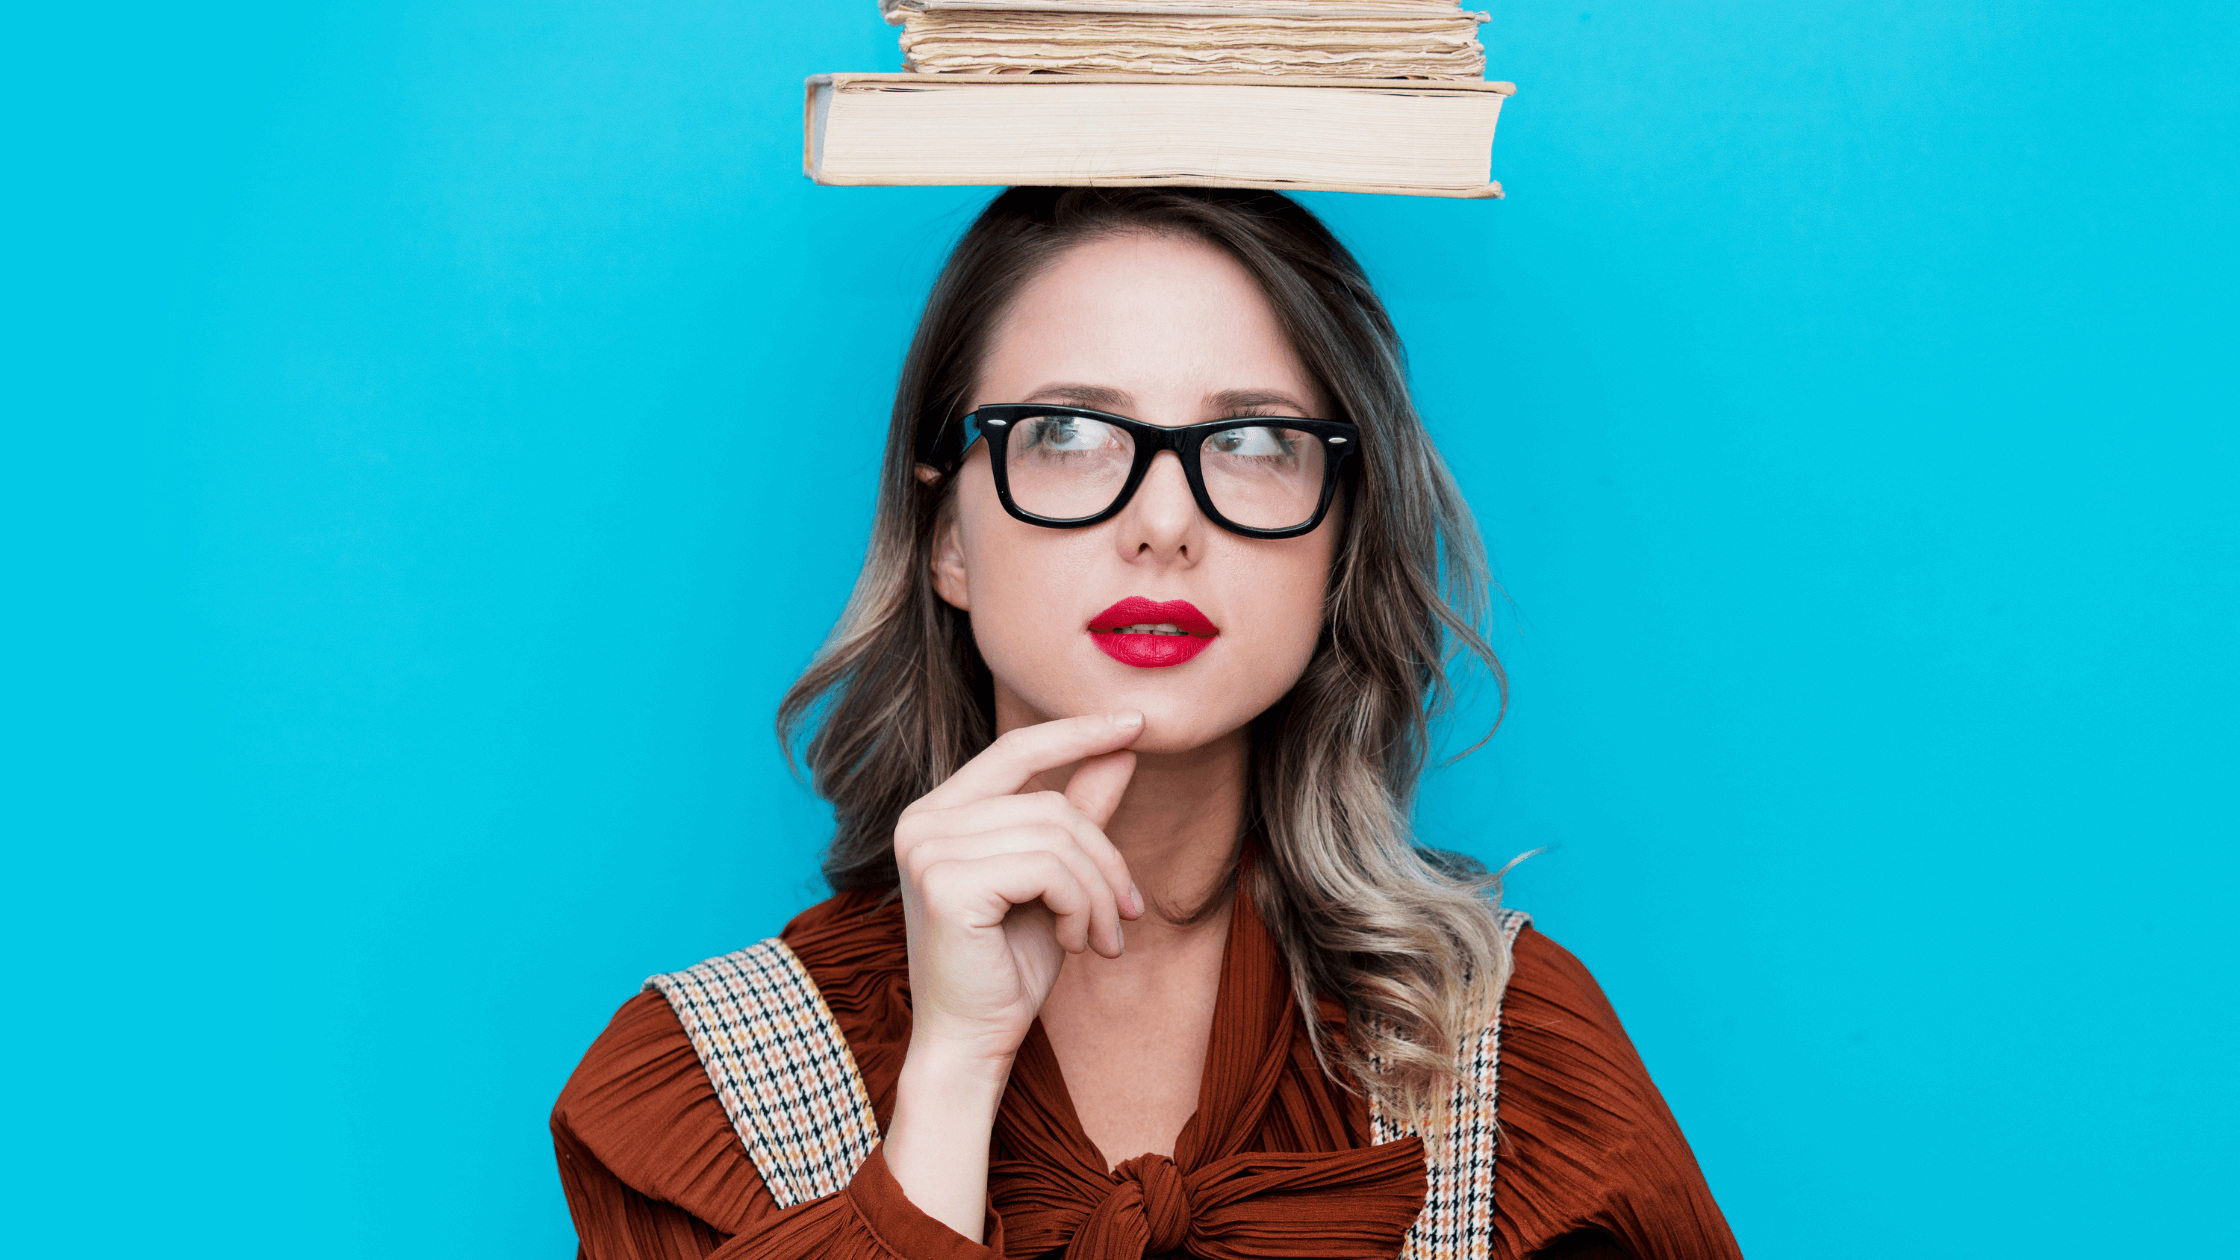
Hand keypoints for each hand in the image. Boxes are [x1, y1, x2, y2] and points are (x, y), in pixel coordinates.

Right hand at [894, 710, 1145, 1072]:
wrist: (973, 1043)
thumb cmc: (1009, 965)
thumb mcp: (1056, 881)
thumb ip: (1080, 813)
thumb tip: (1122, 749)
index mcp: (939, 813)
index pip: (1016, 750)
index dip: (1077, 733)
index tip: (1136, 724)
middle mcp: (923, 823)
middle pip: (1050, 804)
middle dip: (1105, 859)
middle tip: (1127, 913)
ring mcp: (928, 851)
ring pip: (1057, 837)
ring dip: (1099, 892)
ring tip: (1104, 938)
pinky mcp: (946, 885)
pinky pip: (1048, 869)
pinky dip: (1081, 906)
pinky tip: (1076, 943)